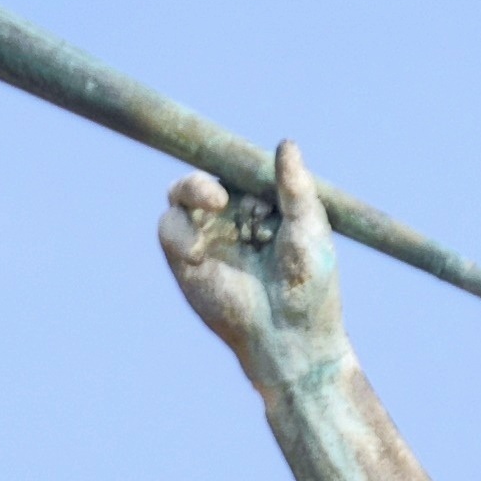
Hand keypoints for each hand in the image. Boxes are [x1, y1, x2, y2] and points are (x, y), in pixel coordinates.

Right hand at [160, 136, 348, 396]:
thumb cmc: (309, 286)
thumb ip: (295, 188)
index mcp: (262, 204)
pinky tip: (201, 243)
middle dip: (216, 172)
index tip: (244, 161)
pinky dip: (183, 228)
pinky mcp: (185, 261)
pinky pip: (170, 228)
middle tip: (229, 186)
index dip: (237, 160)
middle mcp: (232, 216)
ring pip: (182, 193)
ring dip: (194, 189)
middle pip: (207, 172)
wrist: (291, 336)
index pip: (239, 167)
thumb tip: (286, 143)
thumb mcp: (308, 230)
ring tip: (218, 200)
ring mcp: (207, 236)